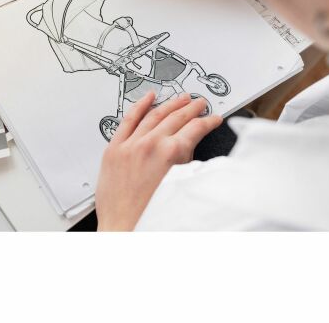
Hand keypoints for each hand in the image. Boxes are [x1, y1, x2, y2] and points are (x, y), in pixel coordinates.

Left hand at [95, 91, 223, 230]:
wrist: (125, 229)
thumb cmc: (154, 215)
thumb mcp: (182, 186)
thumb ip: (189, 162)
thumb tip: (194, 148)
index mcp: (171, 154)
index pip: (195, 129)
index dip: (208, 122)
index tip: (213, 119)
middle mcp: (151, 145)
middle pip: (176, 118)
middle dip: (191, 109)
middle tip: (200, 103)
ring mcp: (131, 145)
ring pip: (154, 116)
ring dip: (170, 105)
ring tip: (181, 99)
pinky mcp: (114, 149)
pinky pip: (128, 121)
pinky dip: (139, 106)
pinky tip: (148, 98)